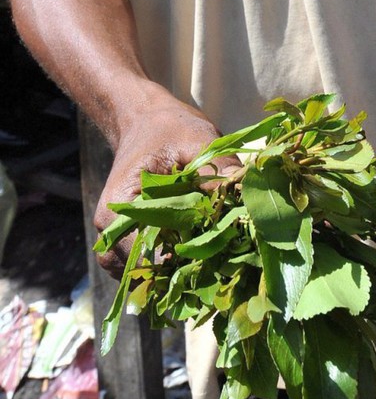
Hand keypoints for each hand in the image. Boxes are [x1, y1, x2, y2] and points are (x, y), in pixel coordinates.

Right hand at [93, 99, 240, 276]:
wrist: (147, 122)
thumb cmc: (169, 129)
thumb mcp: (195, 140)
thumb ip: (215, 169)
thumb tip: (241, 193)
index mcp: (119, 206)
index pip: (141, 252)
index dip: (177, 261)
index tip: (211, 260)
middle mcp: (111, 229)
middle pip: (141, 272)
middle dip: (180, 275)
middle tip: (218, 272)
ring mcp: (120, 238)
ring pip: (144, 276)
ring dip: (175, 276)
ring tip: (212, 271)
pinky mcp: (135, 239)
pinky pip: (150, 267)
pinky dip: (173, 270)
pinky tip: (204, 262)